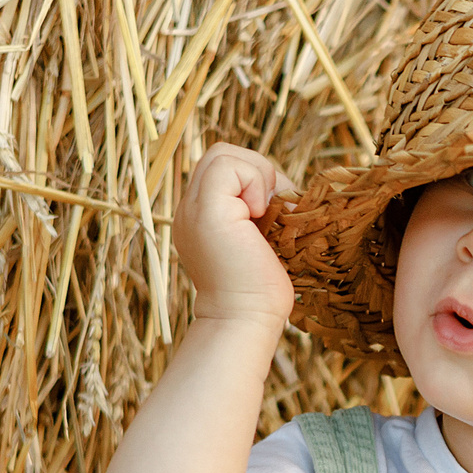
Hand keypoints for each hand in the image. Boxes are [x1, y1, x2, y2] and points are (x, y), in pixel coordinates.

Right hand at [178, 143, 296, 323]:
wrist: (246, 318)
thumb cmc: (262, 290)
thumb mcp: (261, 238)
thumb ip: (260, 210)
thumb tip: (282, 187)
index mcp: (202, 216)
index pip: (223, 168)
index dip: (254, 178)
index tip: (271, 212)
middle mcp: (190, 209)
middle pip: (220, 154)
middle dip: (255, 170)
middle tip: (270, 209)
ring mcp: (192, 209)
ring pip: (221, 153)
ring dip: (255, 175)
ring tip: (263, 213)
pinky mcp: (206, 211)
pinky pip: (226, 165)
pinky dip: (253, 180)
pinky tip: (259, 214)